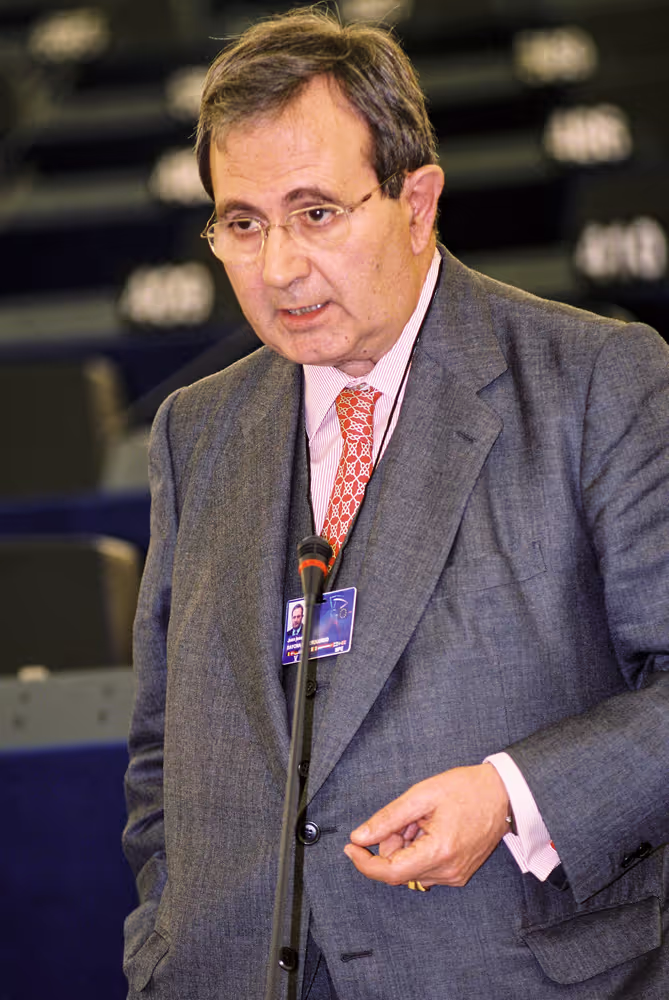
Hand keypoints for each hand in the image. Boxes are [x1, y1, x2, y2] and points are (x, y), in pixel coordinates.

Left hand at [343, 763, 509, 887]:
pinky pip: (426, 868)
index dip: (365, 862)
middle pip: (399, 870)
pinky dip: (419, 850)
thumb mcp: (421, 795)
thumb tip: (359, 837)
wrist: (503, 793)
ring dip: (406, 846)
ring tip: (422, 819)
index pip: (390, 872)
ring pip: (412, 869)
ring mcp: (456, 875)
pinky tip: (430, 828)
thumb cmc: (466, 789)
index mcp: (439, 852)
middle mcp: (448, 872)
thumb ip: (388, 818)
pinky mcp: (459, 873)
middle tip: (404, 817)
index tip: (350, 847)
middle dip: (391, 844)